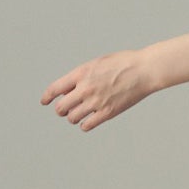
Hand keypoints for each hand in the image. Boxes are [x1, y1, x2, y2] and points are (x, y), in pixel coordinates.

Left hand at [41, 49, 155, 130]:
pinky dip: (85, 125)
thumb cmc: (123, 64)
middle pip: (61, 107)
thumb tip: (68, 89)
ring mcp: (96, 102)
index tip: (45, 101)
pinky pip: (87, 125)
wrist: (144, 70)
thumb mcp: (97, 63)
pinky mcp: (108, 112)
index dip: (47, 97)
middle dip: (62, 109)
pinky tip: (89, 121)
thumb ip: (81, 75)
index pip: (55, 89)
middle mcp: (86, 88)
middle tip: (66, 109)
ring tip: (80, 114)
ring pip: (72, 118)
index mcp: (81, 74)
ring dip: (73, 117)